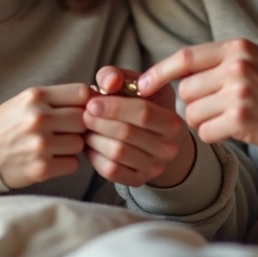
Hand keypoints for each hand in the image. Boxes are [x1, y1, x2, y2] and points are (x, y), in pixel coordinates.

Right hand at [0, 84, 90, 189]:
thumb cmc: (6, 126)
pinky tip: (51, 160)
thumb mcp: (24, 101)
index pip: (82, 92)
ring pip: (80, 143)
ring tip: (55, 146)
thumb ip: (56, 99)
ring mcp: (39, 144)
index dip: (90, 102)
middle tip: (68, 132)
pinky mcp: (40, 169)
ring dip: (73, 147)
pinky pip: (73, 164)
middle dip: (81, 126)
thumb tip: (96, 100)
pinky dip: (66, 164)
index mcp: (35, 96)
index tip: (88, 110)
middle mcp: (38, 118)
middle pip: (85, 119)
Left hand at [83, 66, 193, 187]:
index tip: (91, 102)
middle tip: (84, 114)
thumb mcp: (138, 85)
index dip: (114, 107)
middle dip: (100, 123)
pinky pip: (111, 171)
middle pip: (127, 134)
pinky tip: (89, 143)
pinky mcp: (139, 181)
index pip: (143, 113)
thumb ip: (120, 75)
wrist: (157, 139)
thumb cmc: (143, 105)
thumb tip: (108, 82)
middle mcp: (169, 148)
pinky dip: (94, 156)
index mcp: (173, 122)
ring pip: (117, 153)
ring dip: (94, 138)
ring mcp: (155, 167)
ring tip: (85, 127)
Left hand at [135, 38, 257, 150]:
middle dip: (191, 103)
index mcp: (235, 48)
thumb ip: (215, 61)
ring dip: (202, 121)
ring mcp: (239, 94)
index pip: (184, 58)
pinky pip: (205, 132)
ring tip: (225, 117)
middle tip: (212, 107)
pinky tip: (231, 130)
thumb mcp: (249, 59)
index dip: (158, 72)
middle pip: (185, 90)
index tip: (142, 85)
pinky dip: (212, 134)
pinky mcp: (241, 120)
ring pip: (192, 113)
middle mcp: (236, 68)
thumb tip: (170, 71)